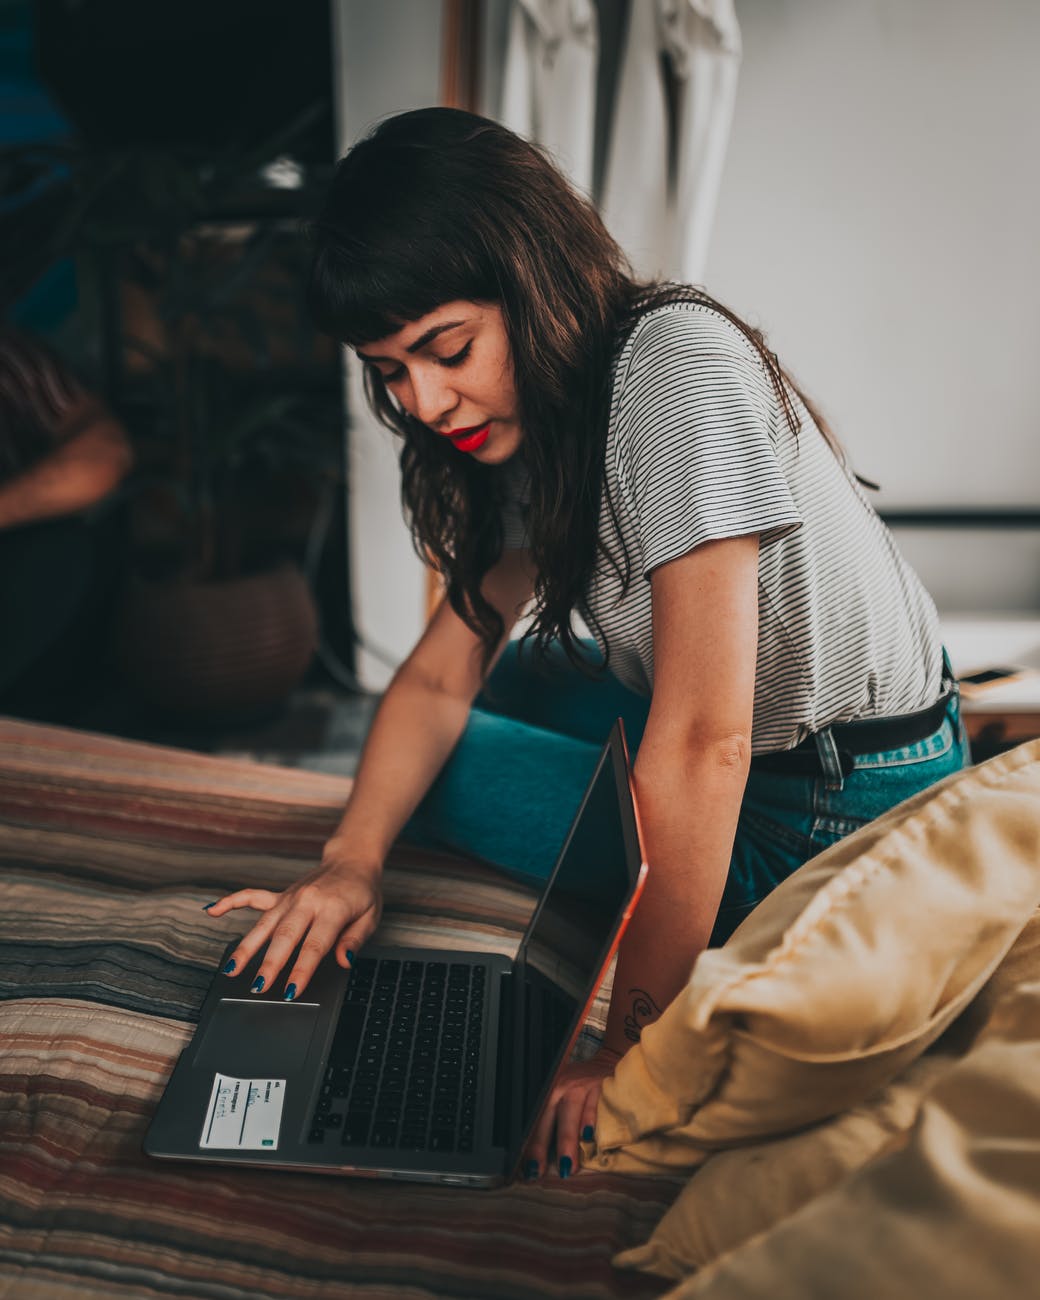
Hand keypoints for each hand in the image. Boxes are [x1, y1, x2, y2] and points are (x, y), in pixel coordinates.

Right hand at [203, 845, 382, 999]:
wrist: (352, 860)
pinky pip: (252, 897)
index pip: (314, 945)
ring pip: (264, 924)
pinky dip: (232, 902)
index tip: (291, 992)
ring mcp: (291, 897)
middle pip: (284, 936)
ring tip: (231, 969)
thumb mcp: (370, 917)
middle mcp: (307, 901)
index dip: (301, 970)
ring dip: (247, 947)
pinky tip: (213, 911)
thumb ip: (354, 939)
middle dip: (270, 964)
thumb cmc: (362, 891)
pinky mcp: (281, 894)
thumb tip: (343, 961)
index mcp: (332, 909)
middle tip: (258, 988)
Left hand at [522, 1046, 622, 1180]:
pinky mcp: (600, 1084)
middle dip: (541, 1143)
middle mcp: (560, 1087)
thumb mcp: (561, 1097)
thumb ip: (551, 1121)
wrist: (605, 1061)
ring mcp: (580, 1084)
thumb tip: (539, 1160)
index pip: (534, 1119)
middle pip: (546, 1115)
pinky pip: (593, 1102)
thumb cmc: (579, 1087)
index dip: (529, 1143)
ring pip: (569, 1109)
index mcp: (547, 1092)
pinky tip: (587, 1136)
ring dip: (566, 1138)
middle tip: (539, 1170)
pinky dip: (589, 1118)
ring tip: (567, 1164)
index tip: (529, 1167)